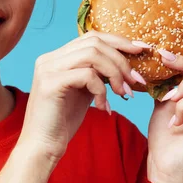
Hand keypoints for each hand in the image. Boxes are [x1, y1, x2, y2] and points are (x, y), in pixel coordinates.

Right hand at [17, 31, 147, 164]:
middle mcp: (49, 58)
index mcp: (57, 57)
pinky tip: (103, 107)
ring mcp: (47, 69)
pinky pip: (86, 75)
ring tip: (122, 94)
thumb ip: (96, 74)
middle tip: (134, 82)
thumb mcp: (84, 91)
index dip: (119, 41)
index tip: (140, 51)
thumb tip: (124, 64)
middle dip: (121, 60)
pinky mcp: (50, 84)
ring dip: (114, 73)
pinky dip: (101, 90)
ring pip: (92, 55)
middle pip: (94, 42)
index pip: (91, 36)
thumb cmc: (63, 121)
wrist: (42, 146)